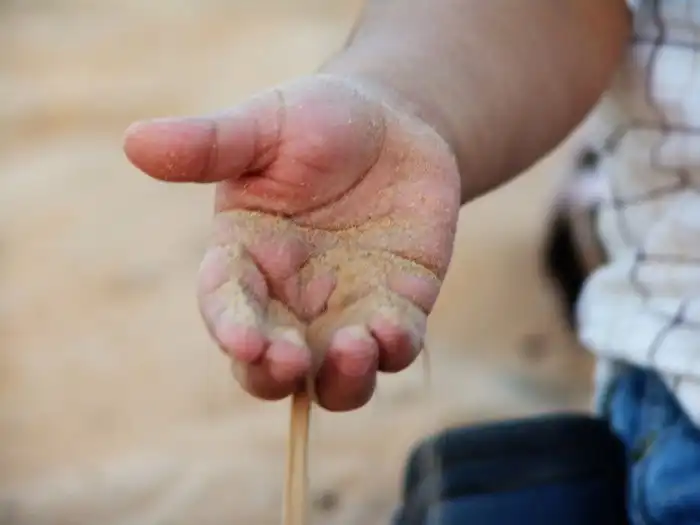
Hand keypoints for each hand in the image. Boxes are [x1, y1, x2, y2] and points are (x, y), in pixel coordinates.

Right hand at [123, 74, 460, 410]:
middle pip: (271, 365)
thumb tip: (134, 140)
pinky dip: (395, 347)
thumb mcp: (266, 126)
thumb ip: (211, 143)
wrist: (394, 124)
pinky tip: (393, 326)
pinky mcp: (399, 305)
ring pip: (336, 376)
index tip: (244, 341)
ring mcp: (347, 308)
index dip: (231, 326)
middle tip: (288, 360)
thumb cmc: (318, 121)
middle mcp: (292, 298)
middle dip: (275, 373)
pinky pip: (397, 345)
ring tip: (354, 346)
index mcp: (247, 258)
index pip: (226, 304)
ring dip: (343, 378)